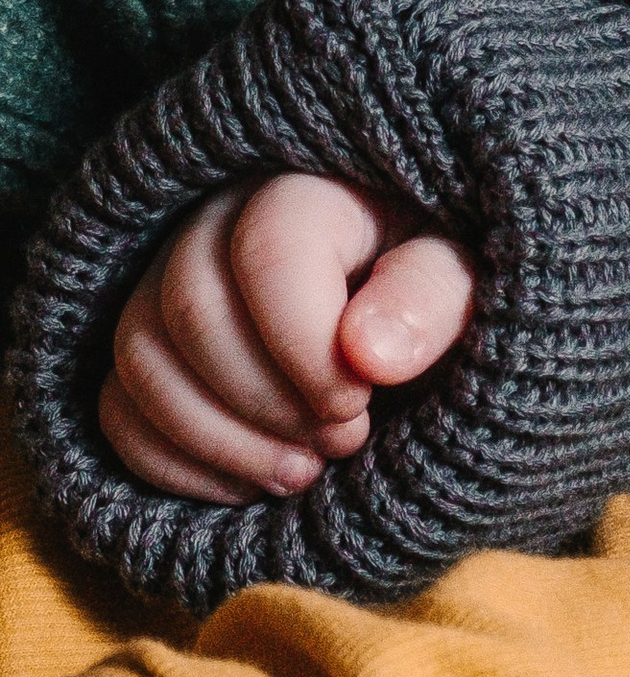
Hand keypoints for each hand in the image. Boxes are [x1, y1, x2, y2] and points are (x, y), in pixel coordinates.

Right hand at [101, 175, 477, 502]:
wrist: (409, 312)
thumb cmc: (440, 284)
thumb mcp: (467, 277)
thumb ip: (431, 299)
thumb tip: (370, 352)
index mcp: (309, 190)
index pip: (268, 252)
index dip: (306, 347)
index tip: (360, 402)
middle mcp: (218, 221)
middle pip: (190, 308)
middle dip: (265, 400)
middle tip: (342, 441)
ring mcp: (167, 281)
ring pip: (140, 355)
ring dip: (218, 439)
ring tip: (303, 472)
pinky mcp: (150, 345)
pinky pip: (115, 405)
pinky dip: (172, 463)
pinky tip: (250, 486)